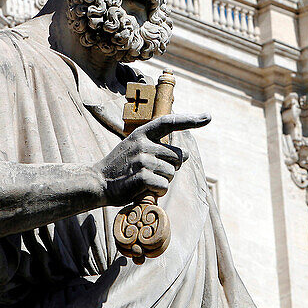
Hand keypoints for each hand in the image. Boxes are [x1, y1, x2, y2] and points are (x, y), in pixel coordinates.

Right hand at [94, 112, 209, 205]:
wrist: (98, 182)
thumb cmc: (122, 166)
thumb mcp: (137, 148)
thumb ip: (160, 148)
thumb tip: (187, 154)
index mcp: (142, 133)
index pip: (170, 122)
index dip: (190, 120)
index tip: (208, 117)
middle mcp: (143, 143)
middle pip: (178, 156)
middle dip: (171, 167)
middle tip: (152, 171)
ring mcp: (142, 159)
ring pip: (172, 173)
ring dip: (163, 181)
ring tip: (145, 180)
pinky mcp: (141, 177)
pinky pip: (164, 185)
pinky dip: (158, 191)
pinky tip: (144, 189)